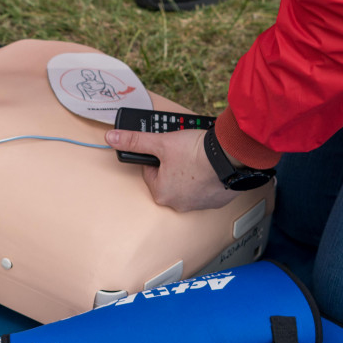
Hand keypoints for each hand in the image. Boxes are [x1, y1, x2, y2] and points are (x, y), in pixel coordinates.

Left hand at [105, 129, 236, 210]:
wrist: (229, 158)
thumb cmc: (195, 153)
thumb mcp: (161, 142)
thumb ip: (135, 141)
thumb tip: (113, 138)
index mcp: (161, 193)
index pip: (150, 170)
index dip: (157, 155)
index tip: (167, 149)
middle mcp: (178, 204)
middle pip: (168, 177)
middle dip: (174, 164)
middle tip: (184, 151)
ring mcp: (199, 204)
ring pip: (188, 183)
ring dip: (191, 171)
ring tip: (198, 156)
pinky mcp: (216, 201)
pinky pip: (206, 188)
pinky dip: (207, 177)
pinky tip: (210, 165)